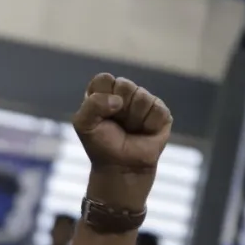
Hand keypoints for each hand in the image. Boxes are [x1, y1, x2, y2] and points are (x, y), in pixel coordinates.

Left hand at [73, 73, 172, 210]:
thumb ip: (91, 105)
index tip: (101, 114)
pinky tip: (144, 132)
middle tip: (116, 123)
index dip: (102, 96)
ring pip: (141, 95)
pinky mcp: (161, 112)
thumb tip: (118, 100)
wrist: (121, 166)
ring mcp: (144, 101)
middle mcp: (124, 94)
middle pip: (124, 84)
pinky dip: (148, 124)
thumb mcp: (83, 125)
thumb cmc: (101, 144)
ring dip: (133, 117)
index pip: (104, 79)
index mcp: (104, 93)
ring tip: (130, 129)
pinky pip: (156, 109)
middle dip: (118, 107)